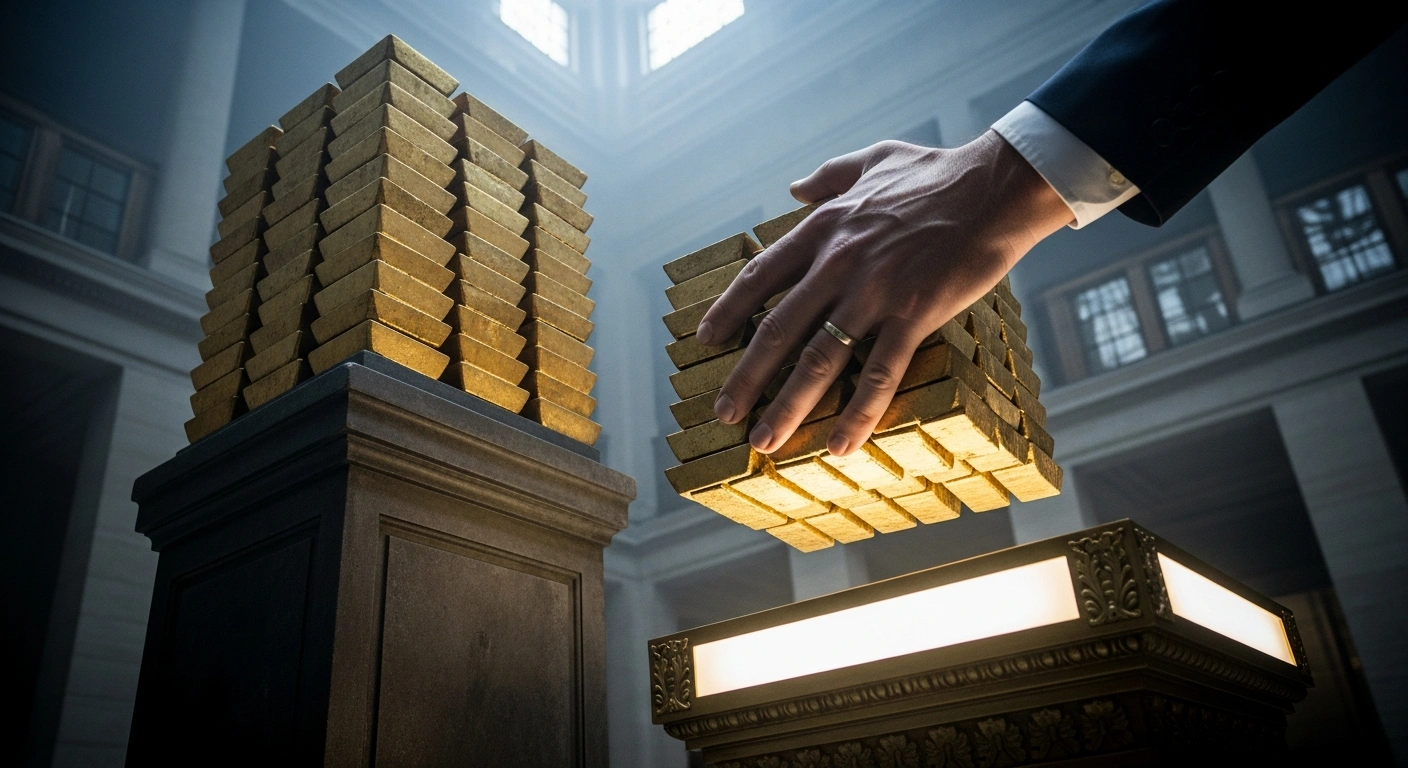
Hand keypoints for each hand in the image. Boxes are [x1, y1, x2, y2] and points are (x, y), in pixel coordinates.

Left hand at [696, 130, 1072, 456]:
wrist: (998, 186)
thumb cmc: (939, 173)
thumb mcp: (873, 159)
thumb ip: (828, 176)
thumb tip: (793, 188)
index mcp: (825, 227)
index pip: (761, 276)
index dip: (729, 310)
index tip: (706, 340)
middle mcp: (838, 263)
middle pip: (779, 329)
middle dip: (747, 376)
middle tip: (724, 413)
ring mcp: (874, 292)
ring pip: (819, 360)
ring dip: (787, 406)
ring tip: (765, 441)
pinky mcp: (914, 314)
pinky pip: (879, 373)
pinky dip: (857, 413)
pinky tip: (840, 446)